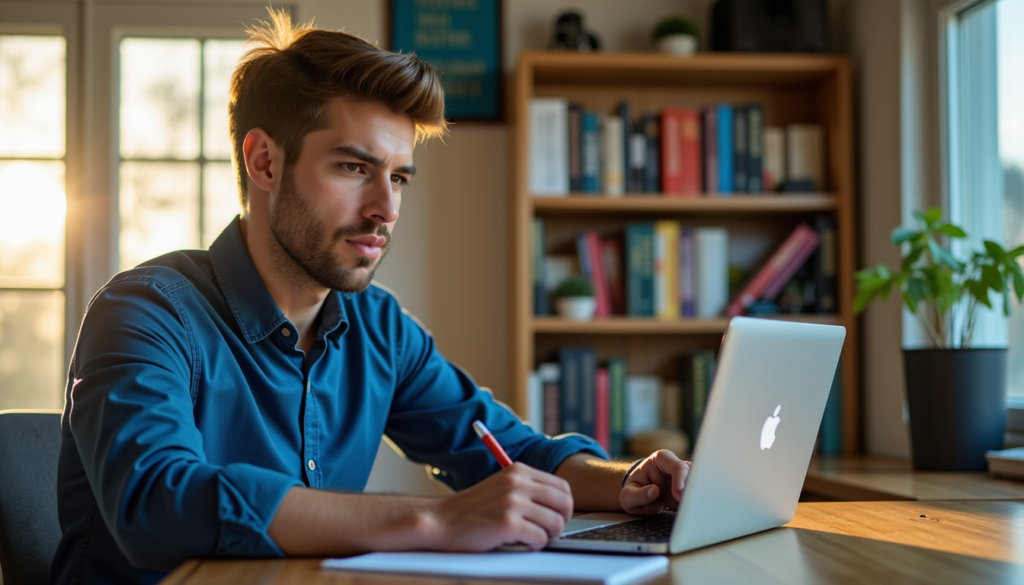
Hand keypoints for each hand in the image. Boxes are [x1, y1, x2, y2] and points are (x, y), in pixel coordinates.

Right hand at [429, 462, 573, 550]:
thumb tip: (561, 503)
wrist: (442, 522)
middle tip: (548, 531)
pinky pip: (541, 539)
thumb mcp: (501, 487)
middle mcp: (518, 483)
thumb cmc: (472, 510)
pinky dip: (535, 545)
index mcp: (518, 471)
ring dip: (547, 536)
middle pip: (565, 503)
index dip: (564, 506)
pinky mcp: (508, 523)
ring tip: (531, 537)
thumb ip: (528, 489)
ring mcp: (513, 502)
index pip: (562, 486)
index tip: (555, 516)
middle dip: (561, 521)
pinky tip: (520, 543)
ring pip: (556, 523)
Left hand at [619, 450, 690, 514]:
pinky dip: (695, 506)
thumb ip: (637, 494)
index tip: (678, 495)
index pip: (677, 466)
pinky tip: (691, 514)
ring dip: (695, 498)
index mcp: (661, 460)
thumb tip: (654, 491)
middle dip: (693, 490)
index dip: (680, 479)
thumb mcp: (627, 495)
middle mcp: (675, 467)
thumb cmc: (633, 491)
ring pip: (698, 486)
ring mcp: (684, 480)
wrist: (637, 498)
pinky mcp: (688, 493)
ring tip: (689, 510)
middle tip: (689, 504)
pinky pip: (696, 498)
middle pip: (693, 475)